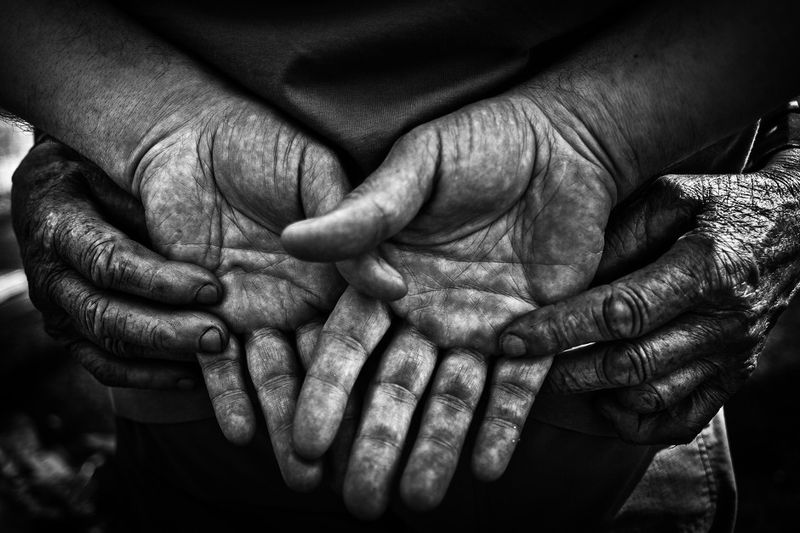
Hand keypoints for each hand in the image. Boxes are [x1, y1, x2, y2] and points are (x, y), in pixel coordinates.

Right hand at [12, 139, 223, 389]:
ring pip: (107, 347)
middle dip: (166, 330)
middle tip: (220, 335)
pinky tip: (196, 377)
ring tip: (217, 361)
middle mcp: (49, 274)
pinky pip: (107, 368)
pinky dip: (151, 377)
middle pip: (105, 314)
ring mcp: (57, 310)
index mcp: (56, 222)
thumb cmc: (103, 168)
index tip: (214, 288)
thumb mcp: (116, 163)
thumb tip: (199, 209)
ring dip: (164, 358)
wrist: (63, 185)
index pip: (106, 261)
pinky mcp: (72, 334)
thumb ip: (147, 188)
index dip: (160, 280)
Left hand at [18, 90, 369, 489]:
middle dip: (341, 426)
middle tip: (357, 484)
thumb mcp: (319, 175)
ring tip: (298, 475)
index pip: (368, 336)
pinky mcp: (208, 314)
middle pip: (328, 373)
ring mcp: (258, 313)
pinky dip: (228, 395)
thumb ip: (357, 228)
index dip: (383, 380)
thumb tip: (397, 291)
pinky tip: (241, 432)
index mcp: (340, 273)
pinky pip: (217, 363)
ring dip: (285, 424)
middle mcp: (305, 303)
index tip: (402, 429)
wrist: (189, 135)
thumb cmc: (264, 144)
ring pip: (276, 377)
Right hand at [282, 91, 627, 513]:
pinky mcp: (535, 332)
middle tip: (358, 503)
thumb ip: (363, 211)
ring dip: (437, 449)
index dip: (327, 392)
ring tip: (421, 500)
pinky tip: (487, 468)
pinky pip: (517, 386)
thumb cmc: (477, 143)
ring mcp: (480, 327)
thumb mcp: (414, 167)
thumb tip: (290, 240)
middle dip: (376, 443)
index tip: (304, 441)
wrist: (559, 142)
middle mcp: (427, 314)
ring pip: (452, 398)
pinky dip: (502, 425)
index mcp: (388, 278)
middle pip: (395, 388)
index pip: (348, 345)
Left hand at [506, 148, 799, 443]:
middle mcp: (723, 322)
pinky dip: (635, 422)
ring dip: (593, 398)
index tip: (511, 339)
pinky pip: (680, 422)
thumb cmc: (720, 205)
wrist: (796, 229)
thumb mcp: (670, 197)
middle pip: (631, 367)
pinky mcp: (735, 379)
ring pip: (652, 400)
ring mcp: (733, 357)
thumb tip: (560, 279)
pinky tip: (603, 401)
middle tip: (517, 369)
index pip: (620, 313)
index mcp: (705, 269)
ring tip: (552, 381)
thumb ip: (617, 235)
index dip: (561, 329)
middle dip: (565, 372)